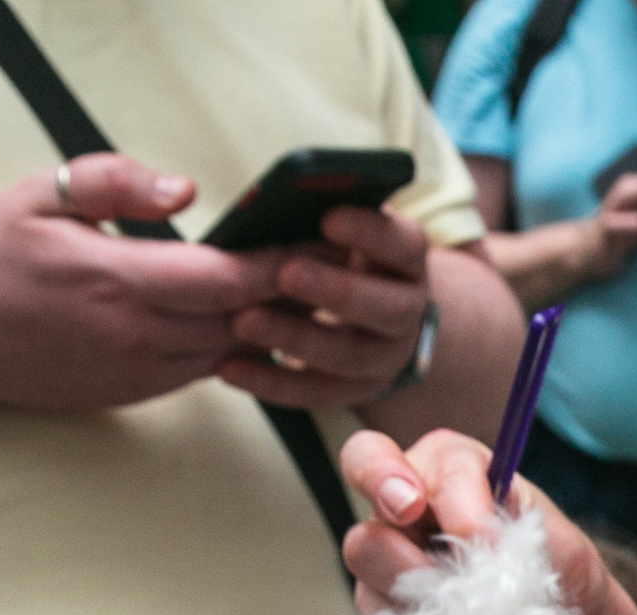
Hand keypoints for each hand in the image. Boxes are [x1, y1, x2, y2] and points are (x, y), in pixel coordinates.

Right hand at [0, 154, 284, 410]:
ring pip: (235, 350)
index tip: (312, 240)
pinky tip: (254, 314)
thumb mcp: (38, 196)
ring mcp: (141, 371)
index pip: (225, 280)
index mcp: (116, 280)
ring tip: (306, 286)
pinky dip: (237, 343)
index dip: (278, 263)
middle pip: (245, 319)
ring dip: (272, 322)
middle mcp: (137, 335)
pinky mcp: (140, 391)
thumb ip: (113, 182)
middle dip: (293, 292)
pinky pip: (208, 368)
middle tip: (332, 261)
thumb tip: (187, 190)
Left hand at [220, 205, 438, 409]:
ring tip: (244, 322)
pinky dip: (273, 383)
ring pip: (351, 356)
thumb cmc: (335, 256)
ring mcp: (386, 358)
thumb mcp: (338, 229)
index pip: (404, 245)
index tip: (328, 218)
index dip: (371, 233)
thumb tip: (271, 200)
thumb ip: (317, 212)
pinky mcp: (354, 390)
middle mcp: (408, 312)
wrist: (364, 315)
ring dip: (296, 338)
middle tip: (286, 273)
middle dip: (337, 291)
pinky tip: (229, 368)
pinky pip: (317, 393)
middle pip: (388, 309)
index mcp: (407, 262)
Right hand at [338, 429, 636, 614]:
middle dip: (380, 478)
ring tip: (460, 610)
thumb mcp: (572, 562)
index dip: (446, 481)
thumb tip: (475, 535)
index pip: (439, 454)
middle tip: (409, 511)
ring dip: (405, 572)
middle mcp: (430, 520)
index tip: (477, 530)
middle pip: (368, 466)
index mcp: (479, 490)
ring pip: (363, 547)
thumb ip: (523, 532)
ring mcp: (402, 573)